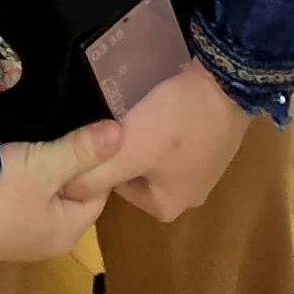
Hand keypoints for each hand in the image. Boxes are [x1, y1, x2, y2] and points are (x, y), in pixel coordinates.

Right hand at [0, 118, 123, 261]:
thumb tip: (123, 132)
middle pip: (67, 196)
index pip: (97, 194)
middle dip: (66, 167)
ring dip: (38, 172)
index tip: (86, 132)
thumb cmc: (2, 192)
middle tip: (59, 130)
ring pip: (39, 196)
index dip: (94, 163)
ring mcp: (13, 237)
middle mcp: (44, 241)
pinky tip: (6, 158)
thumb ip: (83, 149)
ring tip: (33, 139)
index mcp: (67, 233)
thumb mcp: (45, 165)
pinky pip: (14, 199)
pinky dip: (15, 180)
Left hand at [60, 58, 247, 221]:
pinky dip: (163, 127)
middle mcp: (188, 199)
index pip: (113, 187)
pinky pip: (173, 142)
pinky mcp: (211, 147)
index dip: (104, 158)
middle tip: (121, 119)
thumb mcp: (127, 150)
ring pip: (153, 155)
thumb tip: (66, 191)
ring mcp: (204, 173)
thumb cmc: (175, 122)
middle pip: (134, 172)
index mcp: (167, 208)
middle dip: (124, 147)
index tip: (103, 133)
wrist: (227, 85)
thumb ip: (94, 173)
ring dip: (143, 136)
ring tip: (139, 111)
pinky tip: (160, 108)